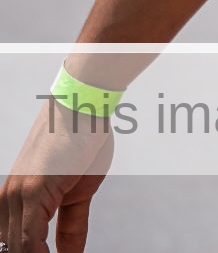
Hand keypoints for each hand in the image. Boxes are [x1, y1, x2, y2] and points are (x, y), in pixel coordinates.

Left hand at [0, 97, 114, 252]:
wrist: (85, 102)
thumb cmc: (84, 137)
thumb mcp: (79, 190)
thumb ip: (72, 226)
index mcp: (14, 199)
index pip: (13, 246)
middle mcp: (8, 198)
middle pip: (12, 250)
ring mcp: (17, 194)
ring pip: (18, 250)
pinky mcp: (32, 190)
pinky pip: (30, 240)